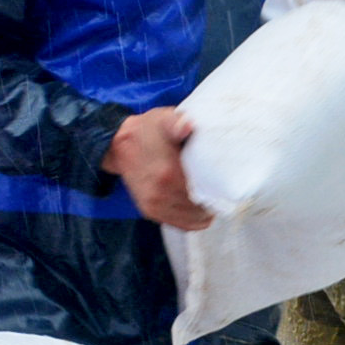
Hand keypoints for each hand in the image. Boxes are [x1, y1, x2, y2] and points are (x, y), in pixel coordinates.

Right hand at [105, 108, 211, 229]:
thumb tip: (187, 125)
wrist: (118, 144)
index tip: (226, 185)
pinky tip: (199, 209)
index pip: (204, 193)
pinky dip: (192, 220)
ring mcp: (154, 205)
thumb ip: (177, 122)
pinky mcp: (149, 211)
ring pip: (192, 220)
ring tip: (211, 199)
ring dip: (204, 213)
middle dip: (213, 202)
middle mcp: (160, 194)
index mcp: (168, 173)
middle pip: (200, 209)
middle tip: (222, 191)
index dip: (219, 192)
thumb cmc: (147, 130)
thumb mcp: (163, 119)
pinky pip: (179, 225)